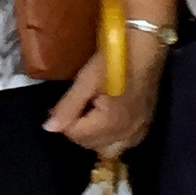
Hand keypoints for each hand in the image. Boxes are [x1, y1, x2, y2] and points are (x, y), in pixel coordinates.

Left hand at [43, 38, 164, 154]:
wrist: (146, 46)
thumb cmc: (113, 60)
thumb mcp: (86, 80)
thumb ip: (67, 107)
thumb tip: (49, 128)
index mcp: (110, 124)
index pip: (77, 136)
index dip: (65, 122)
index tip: (61, 106)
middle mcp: (126, 133)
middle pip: (92, 145)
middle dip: (78, 131)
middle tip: (74, 108)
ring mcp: (138, 130)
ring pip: (109, 148)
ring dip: (95, 138)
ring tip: (89, 117)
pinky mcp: (146, 124)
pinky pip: (126, 143)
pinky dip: (113, 138)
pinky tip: (108, 123)